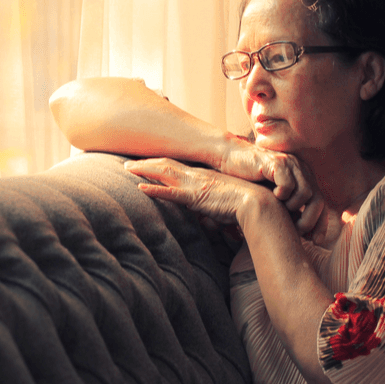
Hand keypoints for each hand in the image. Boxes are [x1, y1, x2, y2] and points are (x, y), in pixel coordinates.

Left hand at [125, 157, 281, 228]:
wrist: (257, 204)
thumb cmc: (244, 206)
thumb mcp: (223, 205)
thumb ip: (211, 209)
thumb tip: (206, 220)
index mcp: (203, 176)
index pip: (177, 167)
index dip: (160, 165)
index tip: (146, 164)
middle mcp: (197, 176)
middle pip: (166, 165)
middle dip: (146, 163)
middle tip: (128, 163)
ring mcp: (195, 185)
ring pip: (163, 172)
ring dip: (144, 170)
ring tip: (127, 168)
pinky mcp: (195, 197)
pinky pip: (170, 192)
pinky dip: (154, 189)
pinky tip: (140, 188)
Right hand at [215, 139, 323, 233]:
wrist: (232, 159)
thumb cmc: (250, 180)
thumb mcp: (273, 197)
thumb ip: (287, 210)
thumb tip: (300, 234)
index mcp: (304, 178)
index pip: (320, 204)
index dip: (321, 224)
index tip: (315, 241)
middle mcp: (301, 170)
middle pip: (318, 200)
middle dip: (310, 221)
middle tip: (298, 232)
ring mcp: (291, 164)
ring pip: (306, 193)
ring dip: (294, 208)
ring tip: (282, 212)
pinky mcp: (277, 162)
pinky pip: (288, 184)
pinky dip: (283, 195)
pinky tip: (273, 197)